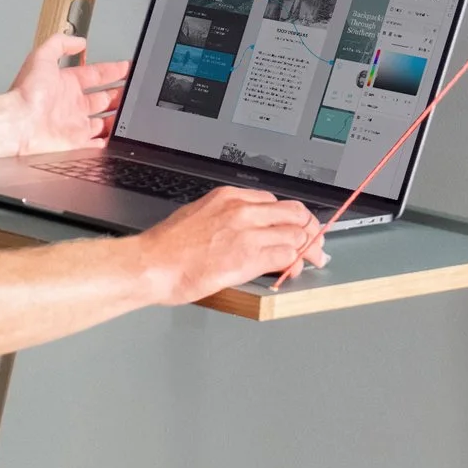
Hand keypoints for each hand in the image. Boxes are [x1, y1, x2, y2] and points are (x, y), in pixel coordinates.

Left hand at [12, 27, 129, 152]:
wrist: (17, 126)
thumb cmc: (25, 94)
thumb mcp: (41, 56)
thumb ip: (60, 43)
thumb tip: (78, 40)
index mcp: (64, 83)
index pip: (95, 74)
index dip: (112, 70)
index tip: (126, 67)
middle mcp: (70, 105)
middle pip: (102, 99)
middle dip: (119, 94)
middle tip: (134, 91)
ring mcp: (73, 125)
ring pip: (103, 122)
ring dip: (117, 118)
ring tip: (131, 114)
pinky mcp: (76, 145)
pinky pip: (96, 145)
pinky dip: (108, 142)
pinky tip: (116, 138)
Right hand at [145, 183, 323, 301]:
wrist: (151, 264)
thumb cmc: (166, 249)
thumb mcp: (197, 217)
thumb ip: (224, 219)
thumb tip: (240, 232)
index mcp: (228, 197)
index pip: (274, 201)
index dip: (291, 217)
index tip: (298, 226)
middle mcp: (242, 210)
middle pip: (294, 213)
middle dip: (310, 228)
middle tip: (316, 242)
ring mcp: (247, 232)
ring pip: (296, 234)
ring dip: (308, 249)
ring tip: (311, 260)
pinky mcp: (249, 257)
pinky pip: (287, 255)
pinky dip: (296, 264)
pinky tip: (294, 270)